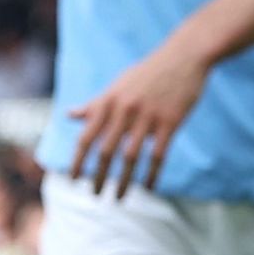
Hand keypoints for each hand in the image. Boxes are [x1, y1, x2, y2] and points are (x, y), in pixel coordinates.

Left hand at [63, 44, 213, 197]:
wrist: (183, 56)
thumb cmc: (147, 72)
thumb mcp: (117, 85)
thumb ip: (95, 104)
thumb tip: (70, 115)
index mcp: (108, 101)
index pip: (87, 136)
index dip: (78, 159)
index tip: (73, 179)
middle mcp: (124, 110)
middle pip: (106, 150)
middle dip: (98, 176)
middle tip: (95, 195)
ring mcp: (147, 116)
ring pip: (130, 156)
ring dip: (123, 181)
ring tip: (118, 197)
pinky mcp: (170, 121)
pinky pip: (158, 154)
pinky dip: (151, 173)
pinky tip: (148, 187)